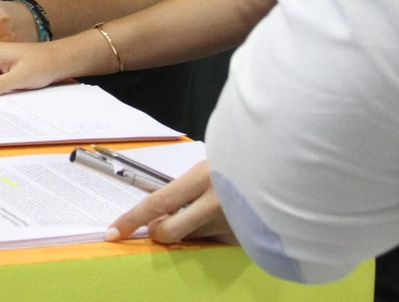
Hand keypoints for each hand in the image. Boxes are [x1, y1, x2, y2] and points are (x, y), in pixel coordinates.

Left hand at [104, 160, 236, 244]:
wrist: (285, 166)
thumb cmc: (240, 158)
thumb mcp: (208, 166)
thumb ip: (184, 189)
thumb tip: (159, 212)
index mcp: (204, 177)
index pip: (157, 202)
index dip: (132, 219)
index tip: (113, 232)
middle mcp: (217, 204)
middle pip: (171, 232)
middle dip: (158, 232)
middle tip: (158, 226)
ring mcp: (233, 224)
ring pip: (193, 238)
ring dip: (191, 229)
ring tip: (212, 208)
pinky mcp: (246, 239)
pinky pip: (215, 241)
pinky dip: (213, 233)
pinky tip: (229, 216)